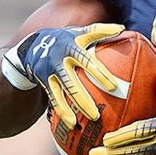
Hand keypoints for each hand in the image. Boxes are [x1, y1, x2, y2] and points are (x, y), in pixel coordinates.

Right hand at [4, 24, 123, 126]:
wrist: (33, 46)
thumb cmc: (66, 39)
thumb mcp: (79, 32)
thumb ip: (99, 31)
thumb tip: (123, 29)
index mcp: (71, 46)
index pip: (87, 60)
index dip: (99, 73)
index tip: (113, 87)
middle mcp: (59, 60)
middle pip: (72, 82)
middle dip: (84, 98)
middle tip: (100, 111)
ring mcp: (51, 73)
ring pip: (63, 93)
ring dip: (76, 107)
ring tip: (92, 118)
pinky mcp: (45, 84)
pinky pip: (54, 100)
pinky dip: (63, 112)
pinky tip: (73, 126)